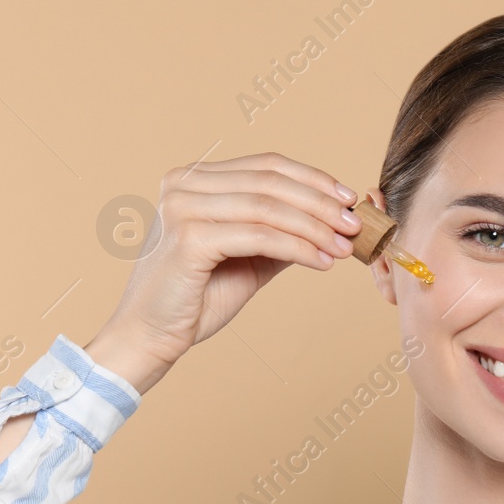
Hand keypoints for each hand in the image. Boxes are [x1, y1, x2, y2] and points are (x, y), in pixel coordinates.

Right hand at [102, 152, 363, 368]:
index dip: (312, 179)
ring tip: (343, 247)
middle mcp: (183, 184)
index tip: (346, 199)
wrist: (149, 338)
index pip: (265, 165)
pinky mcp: (189, 238)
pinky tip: (321, 261)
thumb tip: (330, 220)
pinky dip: (296, 247)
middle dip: (320, 203)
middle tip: (354, 224)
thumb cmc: (194, 300)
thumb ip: (279, 234)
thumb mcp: (247, 257)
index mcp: (193, 180)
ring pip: (267, 207)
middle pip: (269, 181)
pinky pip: (258, 236)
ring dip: (314, 227)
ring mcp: (182, 208)